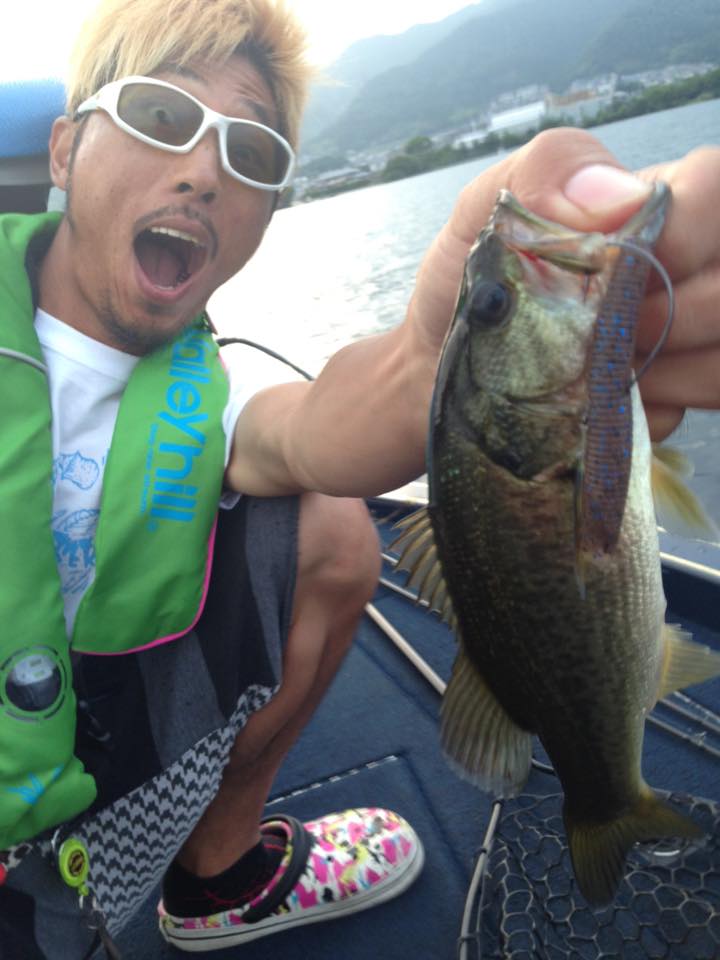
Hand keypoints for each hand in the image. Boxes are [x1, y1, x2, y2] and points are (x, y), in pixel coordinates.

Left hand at [409, 128, 719, 440]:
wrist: (443, 377)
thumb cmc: (469, 289)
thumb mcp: (480, 217)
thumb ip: (545, 174)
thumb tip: (618, 195)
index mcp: (644, 209)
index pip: (717, 189)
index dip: (691, 228)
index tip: (621, 266)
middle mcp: (681, 268)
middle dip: (667, 315)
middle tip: (593, 331)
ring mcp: (686, 338)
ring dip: (661, 368)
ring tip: (590, 370)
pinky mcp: (673, 398)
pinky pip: (688, 410)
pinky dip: (642, 412)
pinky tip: (595, 404)